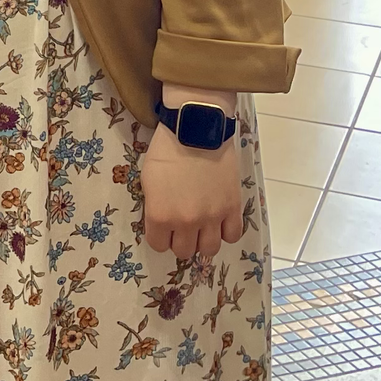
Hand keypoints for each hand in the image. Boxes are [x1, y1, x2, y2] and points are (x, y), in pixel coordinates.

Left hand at [141, 122, 244, 258]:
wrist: (196, 129)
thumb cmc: (166, 150)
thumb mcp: (147, 180)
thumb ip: (154, 207)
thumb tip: (160, 222)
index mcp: (160, 216)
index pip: (159, 246)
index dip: (160, 236)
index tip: (163, 227)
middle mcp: (186, 222)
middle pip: (184, 251)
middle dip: (181, 240)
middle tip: (182, 225)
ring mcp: (212, 217)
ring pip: (209, 249)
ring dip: (203, 240)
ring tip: (202, 226)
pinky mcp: (232, 207)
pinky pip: (233, 235)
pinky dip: (226, 232)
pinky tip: (220, 221)